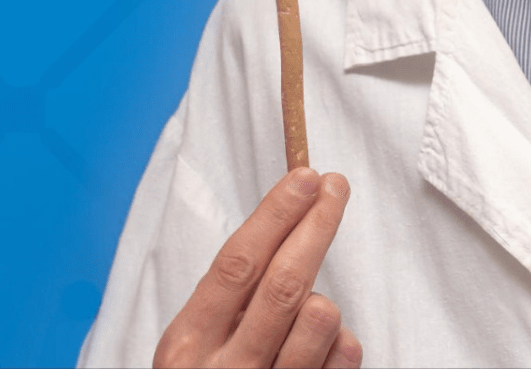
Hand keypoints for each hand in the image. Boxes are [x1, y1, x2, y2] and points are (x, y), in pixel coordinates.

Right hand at [153, 168, 361, 367]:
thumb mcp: (197, 346)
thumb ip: (231, 301)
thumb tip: (285, 227)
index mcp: (186, 344)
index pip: (237, 264)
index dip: (275, 214)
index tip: (304, 178)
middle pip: (283, 282)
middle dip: (316, 225)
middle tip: (335, 187)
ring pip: (319, 318)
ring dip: (325, 299)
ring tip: (312, 308)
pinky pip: (344, 357)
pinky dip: (343, 342)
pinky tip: (324, 348)